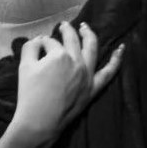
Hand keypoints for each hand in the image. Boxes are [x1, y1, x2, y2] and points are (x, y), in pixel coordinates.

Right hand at [5, 23, 123, 147]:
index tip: (38, 46)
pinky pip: (109, 72)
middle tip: (63, 25)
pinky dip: (117, 59)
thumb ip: (31, 47)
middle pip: (72, 40)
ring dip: (89, 35)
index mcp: (59, 55)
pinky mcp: (93, 88)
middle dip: (67, 30)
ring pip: (92, 48)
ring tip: (85, 27)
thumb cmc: (30, 94)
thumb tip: (39, 40)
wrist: (40, 122)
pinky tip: (122, 48)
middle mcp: (77, 61)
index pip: (50, 43)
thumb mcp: (24, 67)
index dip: (43, 43)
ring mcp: (87, 74)